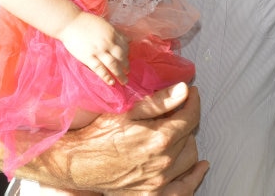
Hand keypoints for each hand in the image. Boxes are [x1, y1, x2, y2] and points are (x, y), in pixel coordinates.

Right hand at [0, 82, 205, 191]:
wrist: (75, 164)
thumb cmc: (97, 134)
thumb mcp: (124, 111)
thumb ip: (157, 101)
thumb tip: (185, 89)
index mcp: (158, 138)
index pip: (190, 115)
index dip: (192, 100)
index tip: (190, 91)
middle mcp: (162, 163)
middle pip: (191, 135)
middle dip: (186, 119)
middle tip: (176, 109)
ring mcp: (158, 181)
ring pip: (190, 157)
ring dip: (187, 142)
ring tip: (177, 131)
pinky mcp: (152, 193)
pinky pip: (184, 188)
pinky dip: (193, 176)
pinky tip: (199, 166)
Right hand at [60, 11, 129, 84]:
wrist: (70, 22)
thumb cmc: (86, 21)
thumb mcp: (105, 24)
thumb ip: (117, 32)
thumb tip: (129, 40)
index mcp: (112, 33)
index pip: (125, 46)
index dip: (127, 54)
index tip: (127, 59)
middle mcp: (108, 42)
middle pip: (121, 57)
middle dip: (126, 65)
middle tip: (127, 72)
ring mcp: (98, 50)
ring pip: (113, 64)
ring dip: (120, 74)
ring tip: (124, 81)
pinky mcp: (88, 57)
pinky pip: (100, 69)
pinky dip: (106, 76)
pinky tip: (111, 82)